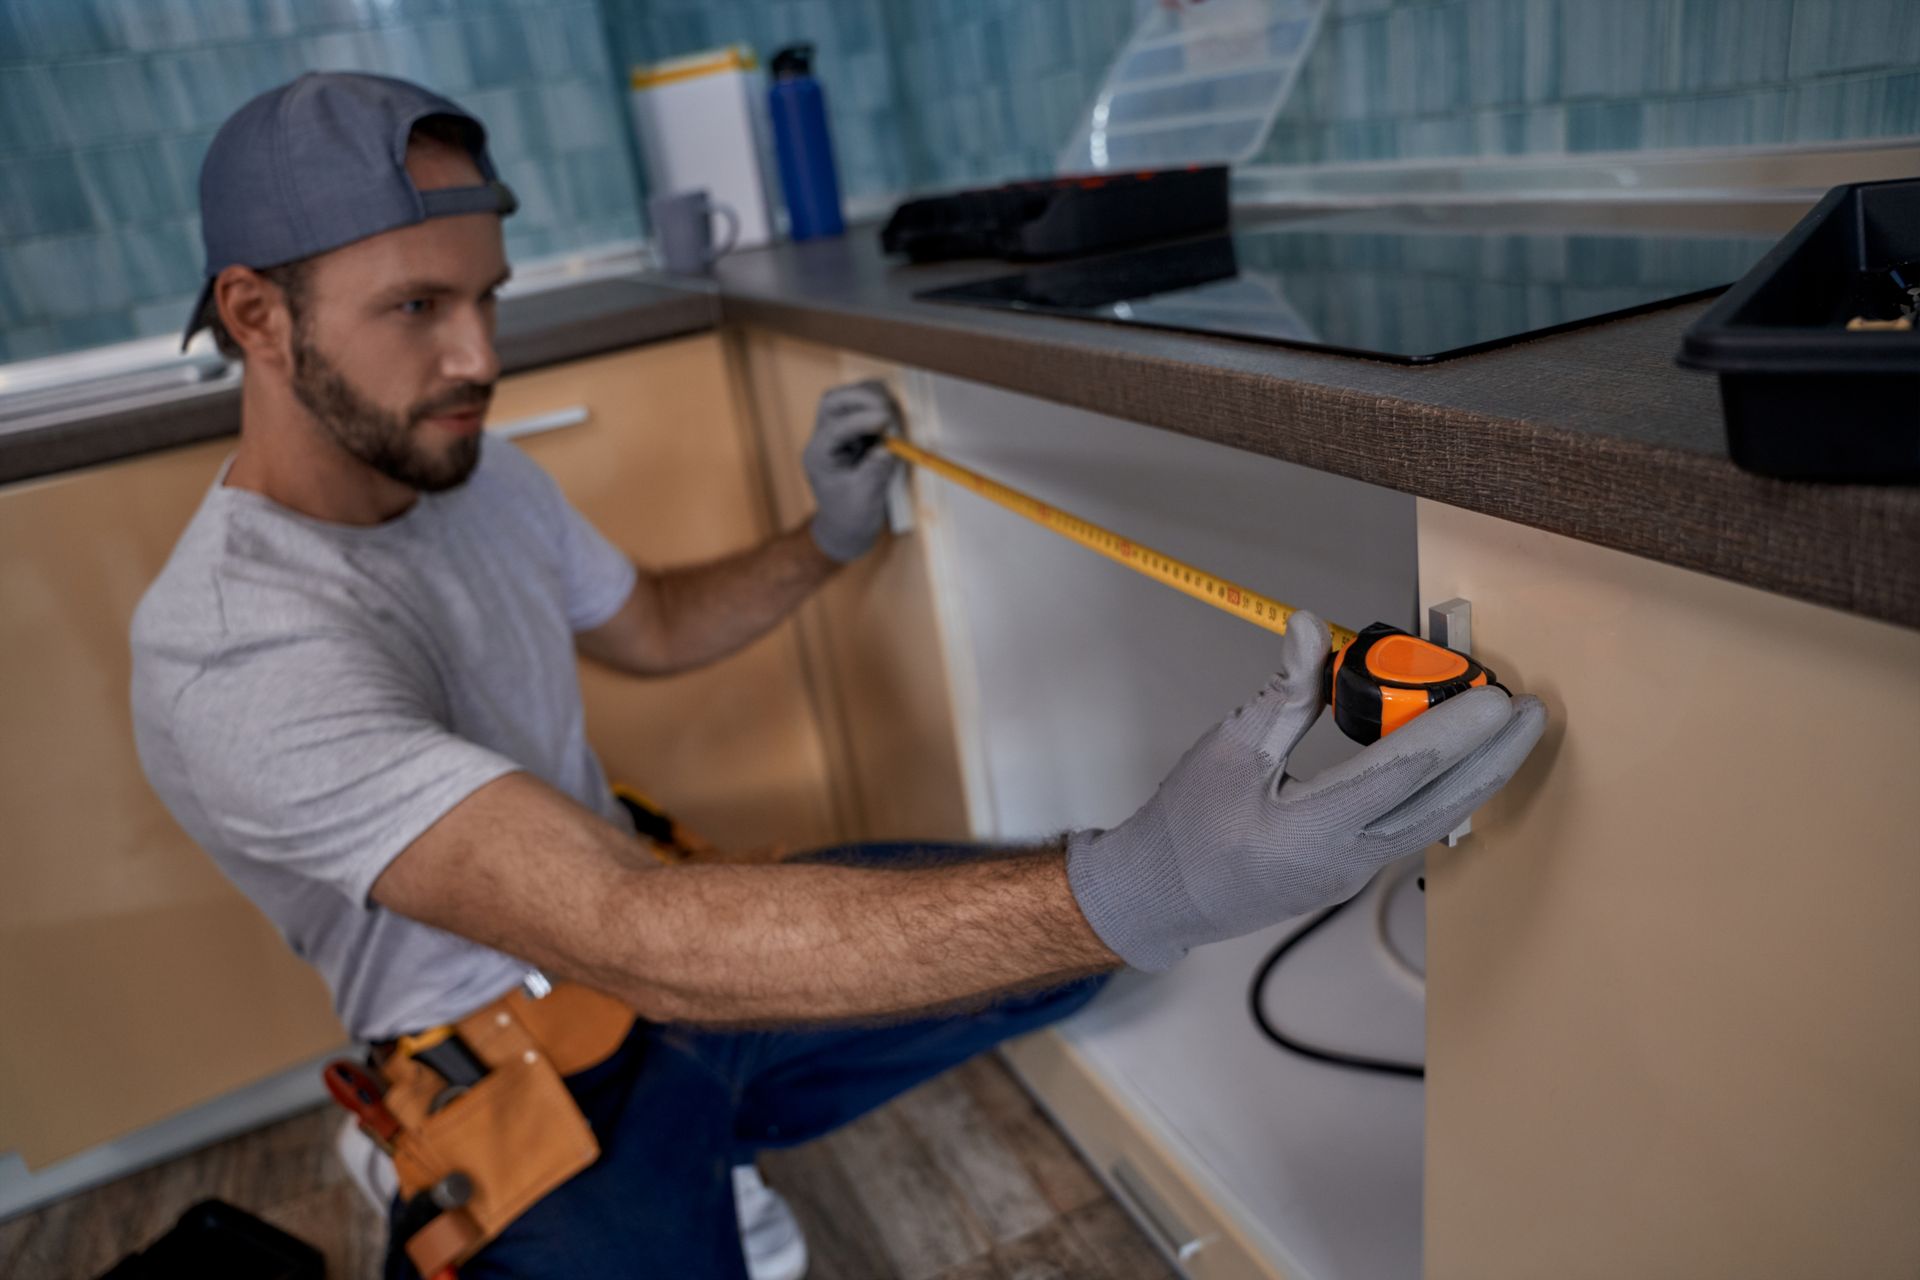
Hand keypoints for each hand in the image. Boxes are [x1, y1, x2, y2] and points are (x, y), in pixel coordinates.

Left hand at [803, 380, 902, 562]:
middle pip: (834, 402)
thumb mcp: (864, 500)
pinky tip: (893, 418)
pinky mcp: (855, 433)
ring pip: (847, 399)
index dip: (860, 420)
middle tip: (887, 411)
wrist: (847, 527)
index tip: (885, 420)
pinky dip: (878, 405)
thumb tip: (887, 449)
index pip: (835, 428)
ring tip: (892, 414)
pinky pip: (863, 408)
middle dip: (861, 399)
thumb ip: (874, 473)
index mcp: (819, 456)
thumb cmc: (851, 517)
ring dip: (870, 398)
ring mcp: (839, 434)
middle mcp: (825, 440)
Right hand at [1066, 612, 1547, 970]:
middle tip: (1529, 713)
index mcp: (1310, 829)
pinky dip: (1441, 792)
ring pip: (1433, 821)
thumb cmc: (1186, 824)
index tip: (1493, 698)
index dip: (1455, 732)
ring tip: (1506, 733)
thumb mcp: (1228, 748)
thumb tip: (1311, 630)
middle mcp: (1345, 859)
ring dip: (1475, 777)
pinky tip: (1456, 764)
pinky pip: (1410, 828)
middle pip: (1441, 806)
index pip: (1402, 774)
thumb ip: (1283, 692)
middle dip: (1493, 759)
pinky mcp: (1350, 873)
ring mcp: (1353, 873)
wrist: (1160, 896)